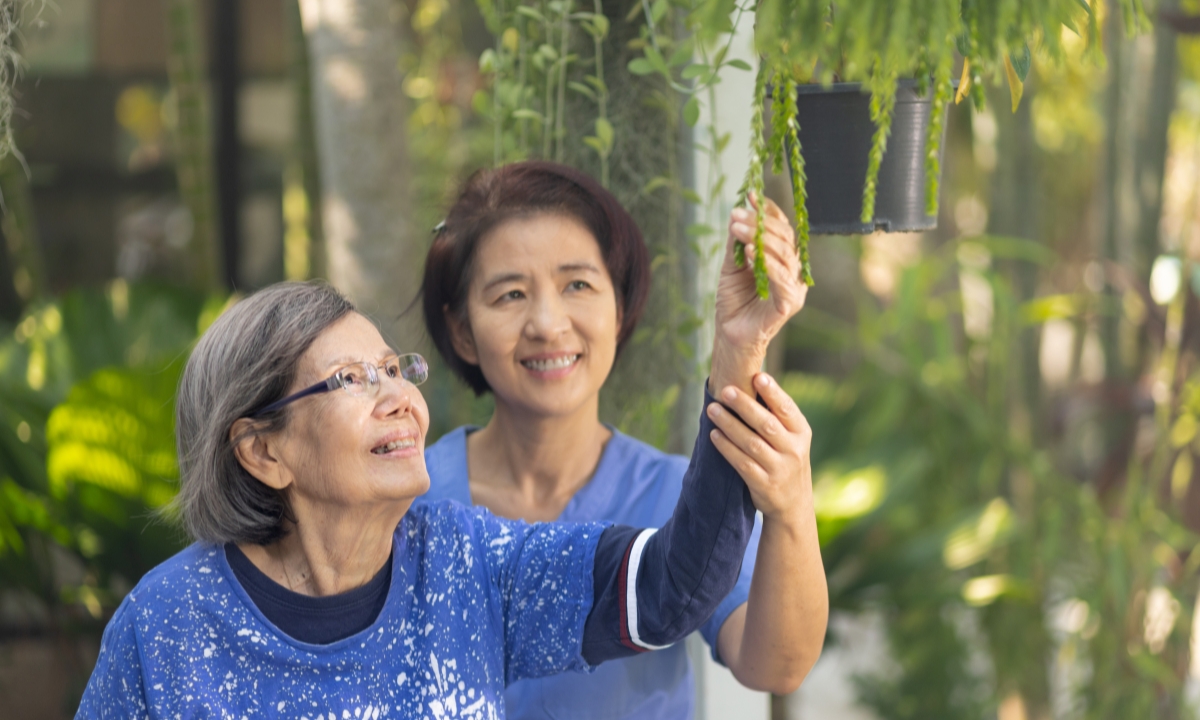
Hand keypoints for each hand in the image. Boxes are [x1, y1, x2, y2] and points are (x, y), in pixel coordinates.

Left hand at [706, 372, 811, 521]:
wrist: (793, 505)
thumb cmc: (786, 460)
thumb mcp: (792, 439)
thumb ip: (777, 416)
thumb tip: (750, 380)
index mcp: (802, 433)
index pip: (787, 409)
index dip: (773, 392)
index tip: (758, 376)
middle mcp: (794, 450)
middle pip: (766, 424)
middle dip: (745, 406)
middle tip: (725, 391)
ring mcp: (779, 469)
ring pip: (751, 443)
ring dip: (729, 425)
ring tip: (712, 410)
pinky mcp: (764, 484)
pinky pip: (742, 463)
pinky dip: (727, 448)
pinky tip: (714, 435)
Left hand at [710, 194, 807, 394]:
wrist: (730, 334)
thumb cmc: (733, 301)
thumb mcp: (732, 265)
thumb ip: (737, 243)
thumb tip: (736, 215)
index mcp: (783, 259)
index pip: (782, 228)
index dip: (769, 211)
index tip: (750, 195)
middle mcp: (794, 271)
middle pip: (785, 238)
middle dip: (761, 222)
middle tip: (738, 214)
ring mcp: (794, 287)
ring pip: (785, 254)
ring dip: (760, 238)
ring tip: (738, 230)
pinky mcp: (789, 303)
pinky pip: (781, 278)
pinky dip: (766, 262)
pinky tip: (749, 251)